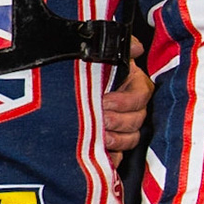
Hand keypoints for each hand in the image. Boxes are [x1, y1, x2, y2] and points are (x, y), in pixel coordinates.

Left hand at [101, 37, 151, 161]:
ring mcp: (124, 127)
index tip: (105, 101)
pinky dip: (112, 157)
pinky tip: (102, 156)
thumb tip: (136, 46)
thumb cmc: (89, 71)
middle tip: (100, 120)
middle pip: (137, 119)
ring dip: (117, 139)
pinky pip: (119, 156)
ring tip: (100, 137)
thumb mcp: (104, 56)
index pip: (141, 95)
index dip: (125, 100)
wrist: (62, 88)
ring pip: (131, 138)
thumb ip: (122, 49)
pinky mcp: (114, 145)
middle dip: (118, 120)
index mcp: (134, 85)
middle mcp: (133, 107)